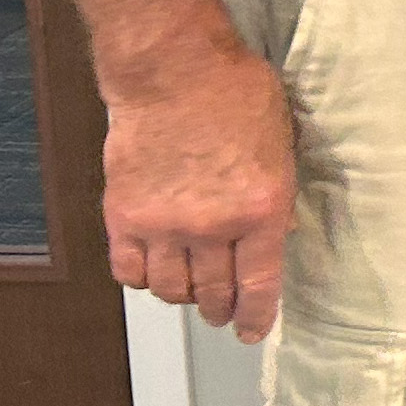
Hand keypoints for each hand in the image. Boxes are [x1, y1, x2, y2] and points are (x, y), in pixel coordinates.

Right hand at [103, 37, 297, 339]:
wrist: (174, 72)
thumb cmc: (236, 96)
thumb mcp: (282, 146)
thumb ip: (277, 196)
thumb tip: (279, 235)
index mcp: (262, 209)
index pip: (258, 285)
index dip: (255, 317)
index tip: (251, 332)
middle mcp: (212, 227)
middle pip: (214, 293)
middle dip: (221, 309)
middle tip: (223, 313)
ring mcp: (164, 225)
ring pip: (171, 289)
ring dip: (184, 297)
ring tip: (190, 291)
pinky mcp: (124, 216)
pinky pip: (129, 270)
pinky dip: (142, 278)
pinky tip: (153, 270)